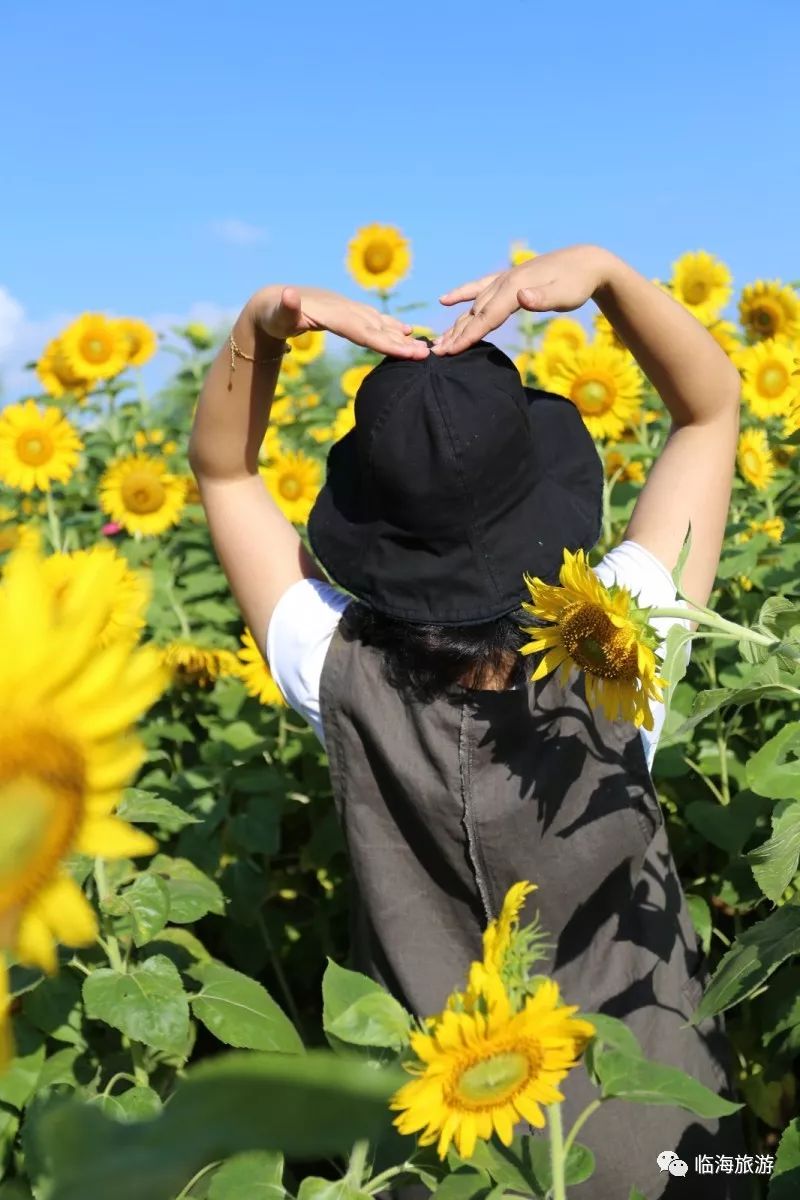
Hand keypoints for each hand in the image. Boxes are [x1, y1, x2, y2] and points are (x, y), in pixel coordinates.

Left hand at [249, 285, 429, 359]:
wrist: (271, 302)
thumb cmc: (272, 316)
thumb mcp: (276, 315)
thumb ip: (285, 308)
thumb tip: (289, 294)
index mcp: (332, 313)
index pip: (364, 331)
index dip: (387, 342)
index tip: (409, 351)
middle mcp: (344, 309)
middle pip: (377, 328)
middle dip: (401, 342)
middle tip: (426, 354)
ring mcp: (347, 309)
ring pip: (378, 323)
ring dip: (400, 335)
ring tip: (422, 346)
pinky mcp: (346, 312)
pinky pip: (372, 321)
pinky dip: (389, 327)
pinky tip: (404, 331)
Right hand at [432, 244, 612, 355]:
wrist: (586, 262)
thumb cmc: (578, 283)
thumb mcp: (565, 295)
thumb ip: (542, 299)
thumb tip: (521, 299)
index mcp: (515, 287)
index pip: (486, 316)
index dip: (468, 335)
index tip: (450, 352)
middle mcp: (504, 282)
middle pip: (475, 313)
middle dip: (455, 334)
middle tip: (436, 353)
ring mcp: (504, 279)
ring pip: (474, 304)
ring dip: (456, 322)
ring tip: (438, 340)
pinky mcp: (507, 280)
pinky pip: (478, 288)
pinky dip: (462, 294)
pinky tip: (446, 300)